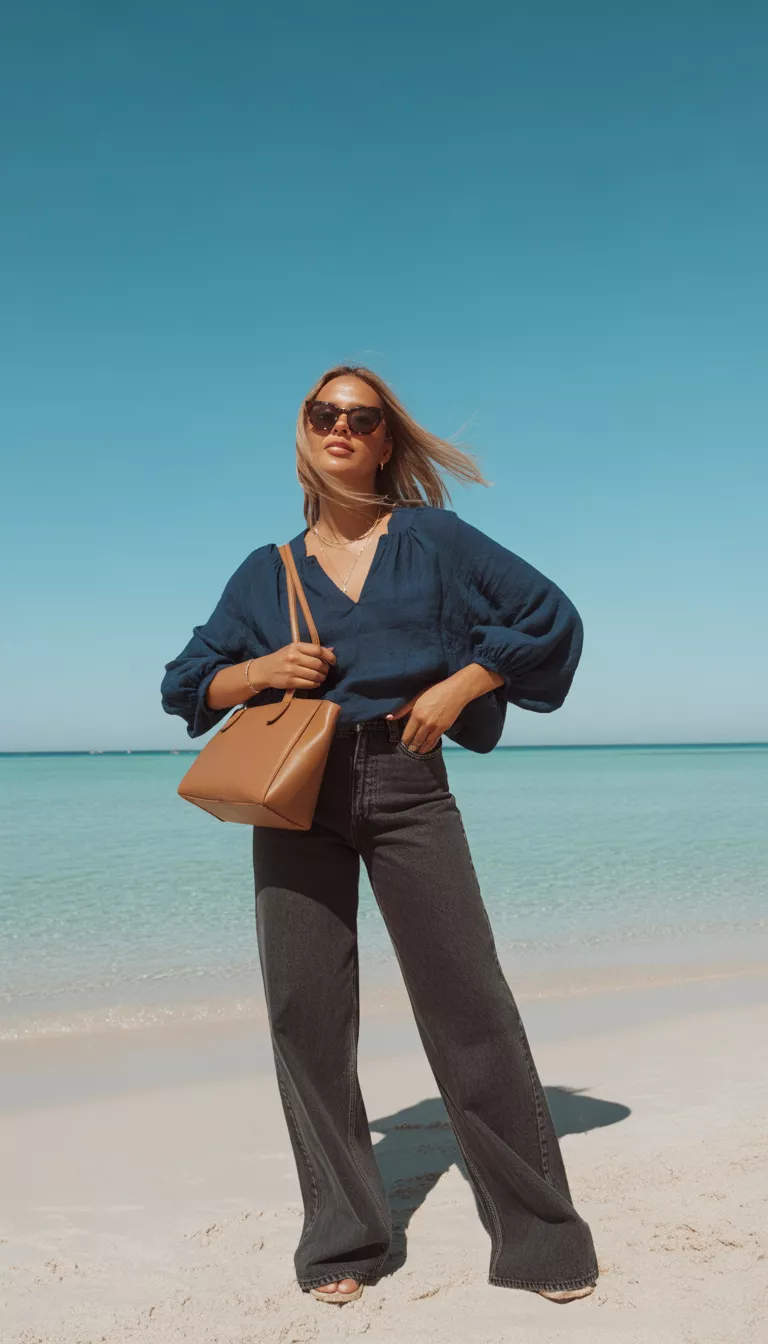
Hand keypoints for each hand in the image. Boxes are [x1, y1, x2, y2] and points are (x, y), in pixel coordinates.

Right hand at [259, 641, 336, 690]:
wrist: (264, 670)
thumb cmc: (282, 658)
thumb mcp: (295, 649)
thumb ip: (312, 650)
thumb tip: (332, 650)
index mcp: (296, 646)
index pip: (318, 650)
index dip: (329, 656)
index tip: (333, 661)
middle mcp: (294, 657)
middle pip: (318, 664)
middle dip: (326, 669)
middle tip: (325, 671)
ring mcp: (291, 670)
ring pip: (315, 675)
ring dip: (322, 678)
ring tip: (321, 677)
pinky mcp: (290, 682)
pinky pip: (309, 684)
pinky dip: (315, 684)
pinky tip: (315, 683)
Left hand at [386, 664, 504, 752]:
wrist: (456, 691)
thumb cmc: (435, 691)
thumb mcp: (416, 697)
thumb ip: (403, 709)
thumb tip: (388, 717)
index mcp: (417, 715)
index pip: (408, 734)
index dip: (404, 741)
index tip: (402, 744)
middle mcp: (425, 724)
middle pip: (416, 740)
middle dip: (412, 747)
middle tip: (409, 751)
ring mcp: (436, 727)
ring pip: (426, 743)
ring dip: (421, 749)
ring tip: (417, 752)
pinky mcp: (444, 728)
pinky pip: (435, 740)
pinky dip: (430, 745)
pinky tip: (428, 747)